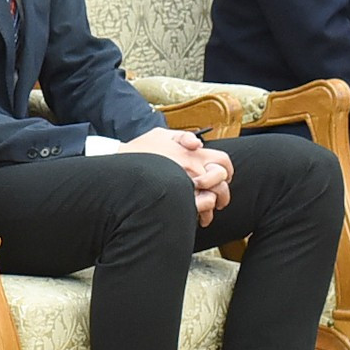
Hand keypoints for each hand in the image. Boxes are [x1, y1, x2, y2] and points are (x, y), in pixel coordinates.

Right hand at [119, 128, 235, 224]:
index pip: (223, 161)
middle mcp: (192, 169)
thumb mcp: (161, 135)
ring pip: (212, 198)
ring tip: (209, 209)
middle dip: (223, 191)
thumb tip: (198, 143)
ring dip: (213, 204)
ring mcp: (186, 184)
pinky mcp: (177, 198)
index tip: (225, 176)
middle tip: (220, 198)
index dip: (228, 170)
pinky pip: (197, 209)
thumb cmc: (140, 150)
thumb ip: (183, 137)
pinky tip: (198, 215)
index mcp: (192, 153)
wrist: (121, 166)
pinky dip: (201, 213)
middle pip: (221, 182)